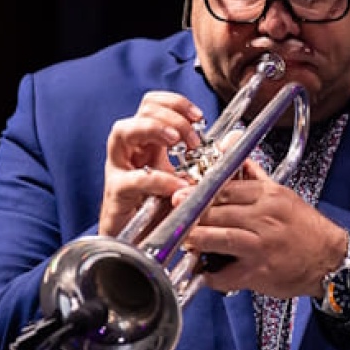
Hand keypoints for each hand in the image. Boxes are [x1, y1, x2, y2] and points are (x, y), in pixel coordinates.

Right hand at [99, 91, 206, 236]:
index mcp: (150, 143)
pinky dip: (156, 180)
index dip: (176, 103)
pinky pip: (131, 179)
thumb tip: (234, 138)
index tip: (198, 117)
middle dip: (171, 116)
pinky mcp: (116, 194)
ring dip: (153, 129)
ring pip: (123, 131)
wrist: (143, 246)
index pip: (155, 104)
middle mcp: (132, 150)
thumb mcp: (191, 181)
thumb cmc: (164, 211)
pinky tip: (175, 186)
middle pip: (142, 110)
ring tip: (175, 140)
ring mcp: (119, 169)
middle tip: (193, 137)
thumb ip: (211, 161)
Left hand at [175, 158, 346, 298]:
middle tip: (175, 218)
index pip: (225, 188)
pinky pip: (226, 274)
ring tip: (185, 241)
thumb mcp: (285, 197)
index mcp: (269, 196)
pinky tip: (206, 273)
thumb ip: (257, 179)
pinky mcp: (259, 271)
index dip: (200, 192)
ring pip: (219, 237)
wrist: (331, 260)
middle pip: (217, 210)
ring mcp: (261, 245)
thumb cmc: (308, 230)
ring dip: (196, 239)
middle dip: (192, 215)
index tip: (184, 195)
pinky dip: (211, 275)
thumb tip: (238, 160)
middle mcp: (264, 218)